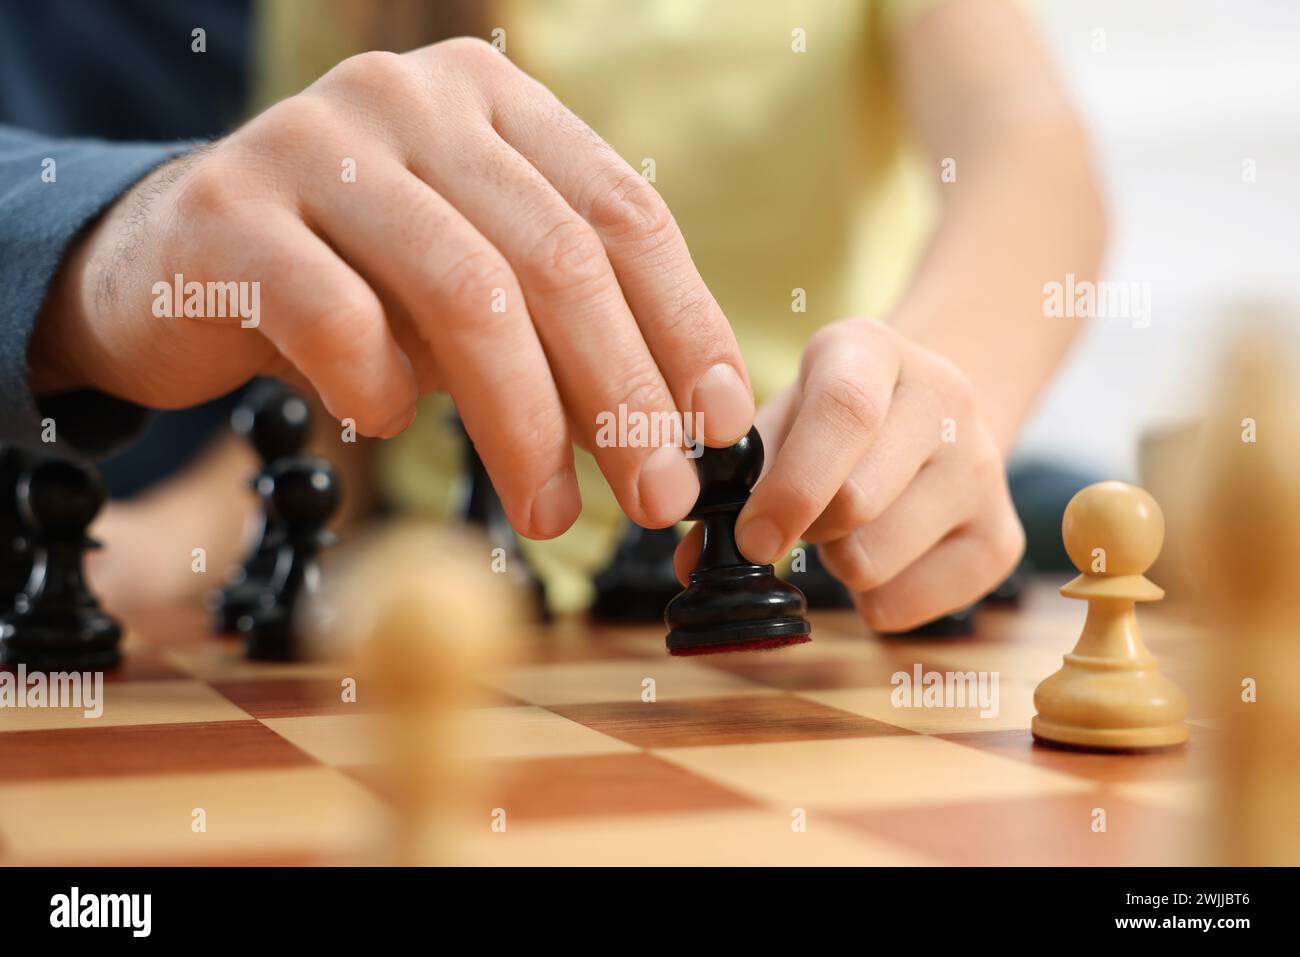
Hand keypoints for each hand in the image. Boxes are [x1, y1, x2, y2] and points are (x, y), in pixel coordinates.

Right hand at [31, 38, 754, 538]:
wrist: (175, 258)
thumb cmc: (354, 282)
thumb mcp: (473, 290)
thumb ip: (564, 331)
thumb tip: (681, 433)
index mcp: (493, 101)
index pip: (623, 213)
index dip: (685, 324)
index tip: (721, 425)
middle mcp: (412, 99)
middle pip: (557, 259)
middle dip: (621, 395)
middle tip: (655, 496)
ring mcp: (315, 142)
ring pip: (465, 292)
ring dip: (523, 422)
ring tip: (547, 514)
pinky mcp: (228, 211)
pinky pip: (338, 318)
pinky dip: (381, 389)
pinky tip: (389, 423)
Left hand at [675, 317, 1024, 631]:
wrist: (932, 412)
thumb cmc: (831, 419)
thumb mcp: (781, 416)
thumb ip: (735, 476)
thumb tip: (695, 562)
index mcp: (873, 350)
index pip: (845, 413)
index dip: (791, 485)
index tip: (752, 537)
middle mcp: (945, 399)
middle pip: (858, 502)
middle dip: (806, 530)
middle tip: (800, 521)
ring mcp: (986, 467)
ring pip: (876, 560)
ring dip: (835, 565)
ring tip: (844, 530)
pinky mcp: (1002, 536)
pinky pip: (908, 605)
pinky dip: (872, 601)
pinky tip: (879, 557)